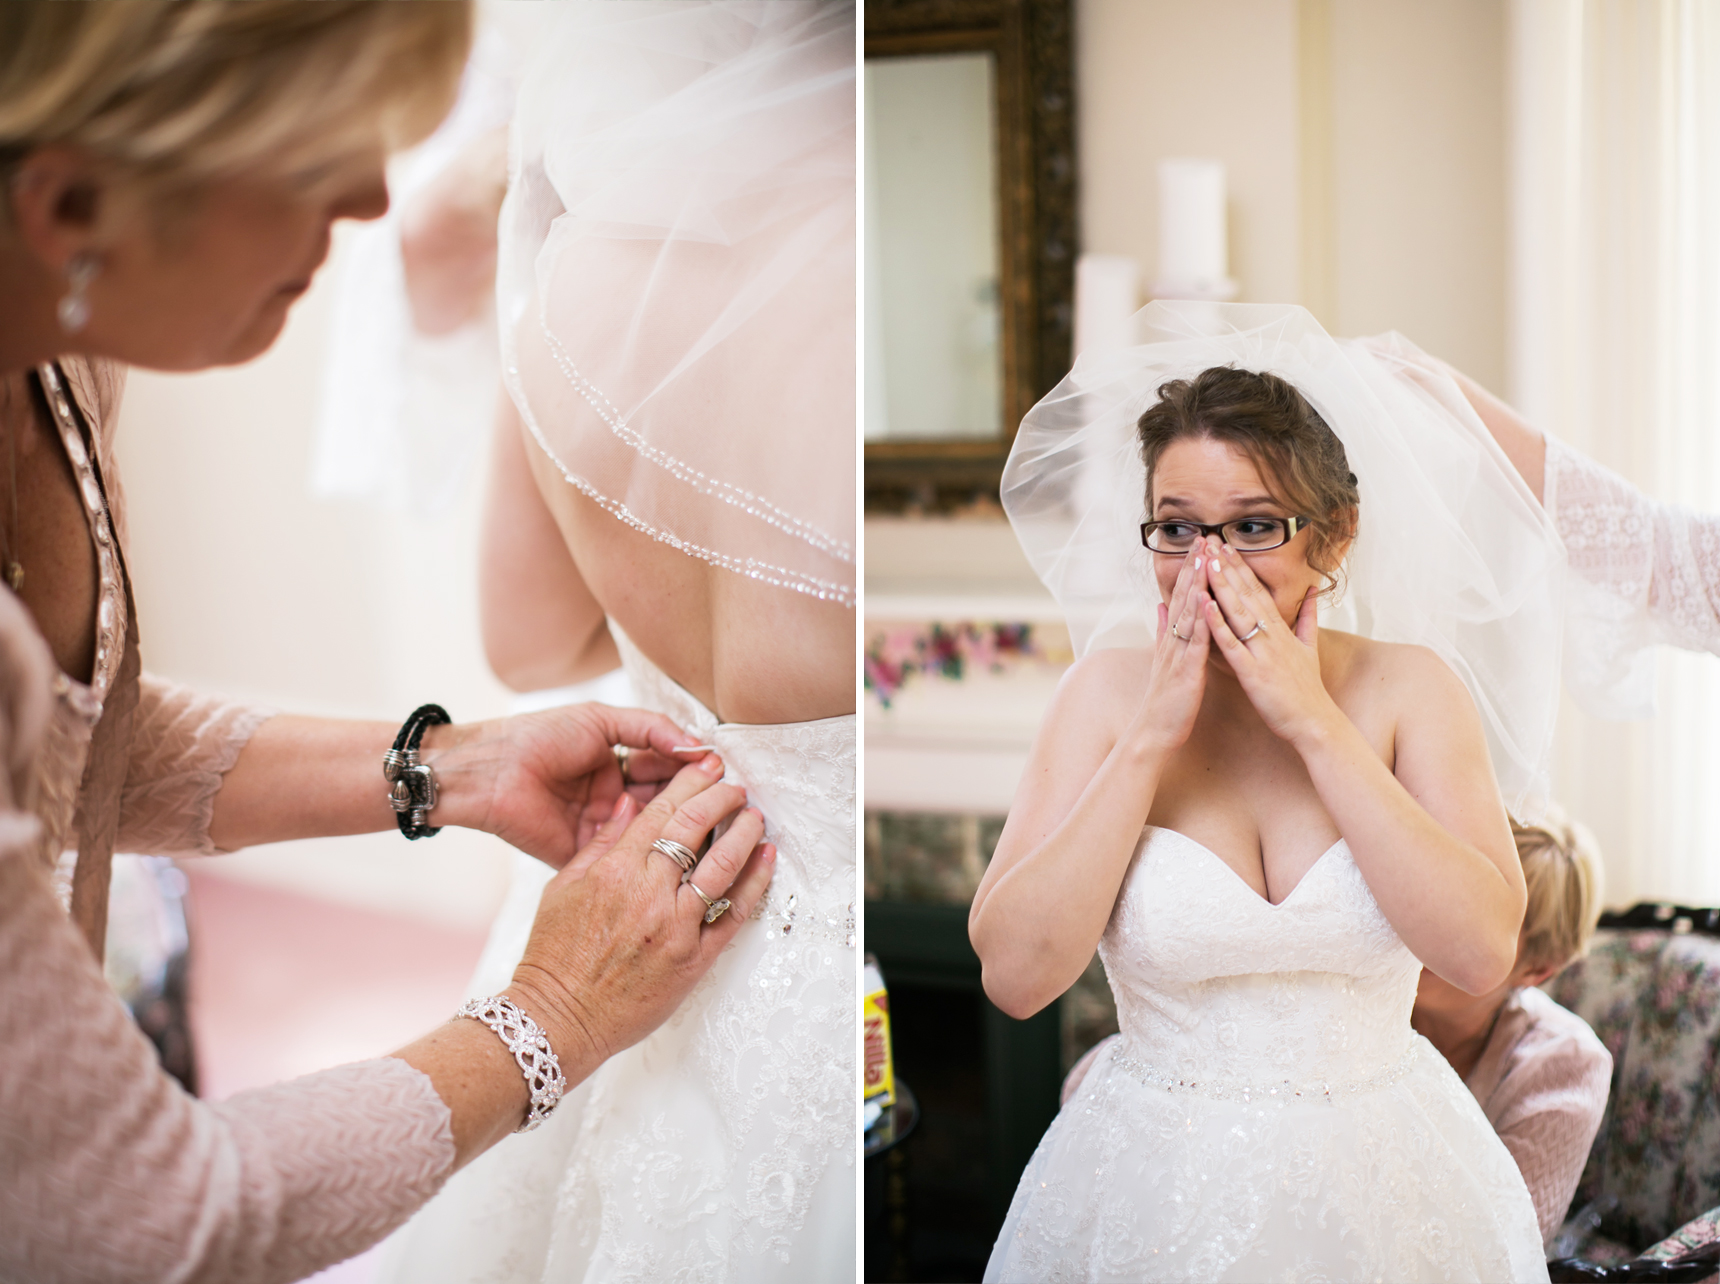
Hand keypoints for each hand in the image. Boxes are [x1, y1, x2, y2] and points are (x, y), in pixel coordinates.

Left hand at [427, 703, 706, 868]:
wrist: (490, 772)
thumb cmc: (536, 738)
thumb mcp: (599, 720)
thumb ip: (650, 728)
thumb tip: (696, 745)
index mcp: (618, 762)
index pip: (668, 767)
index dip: (695, 769)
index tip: (726, 772)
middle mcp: (616, 797)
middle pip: (667, 800)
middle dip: (697, 799)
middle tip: (732, 801)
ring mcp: (605, 828)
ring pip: (654, 830)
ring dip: (682, 828)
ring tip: (716, 824)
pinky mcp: (590, 855)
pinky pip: (628, 855)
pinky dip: (654, 853)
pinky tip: (682, 850)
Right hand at [506, 753, 774, 1073]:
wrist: (560, 1017)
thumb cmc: (555, 953)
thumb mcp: (563, 887)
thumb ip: (602, 842)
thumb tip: (632, 802)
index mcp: (615, 871)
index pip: (663, 811)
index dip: (691, 783)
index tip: (708, 767)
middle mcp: (649, 894)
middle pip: (697, 830)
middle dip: (722, 799)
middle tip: (736, 786)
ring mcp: (676, 927)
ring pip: (723, 867)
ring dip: (745, 834)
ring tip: (756, 816)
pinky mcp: (694, 959)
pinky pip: (733, 914)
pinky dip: (755, 883)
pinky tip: (766, 859)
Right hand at [1127, 546, 1212, 754]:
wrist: (1154, 732)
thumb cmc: (1165, 700)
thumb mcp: (1165, 660)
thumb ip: (1163, 631)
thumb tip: (1161, 605)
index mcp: (1173, 638)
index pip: (1183, 596)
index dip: (1191, 569)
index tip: (1200, 543)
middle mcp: (1173, 640)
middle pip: (1185, 596)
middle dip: (1195, 566)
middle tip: (1204, 536)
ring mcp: (1178, 654)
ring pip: (1189, 613)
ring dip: (1197, 584)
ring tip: (1206, 558)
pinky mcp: (1186, 671)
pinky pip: (1195, 642)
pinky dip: (1201, 620)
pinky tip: (1206, 601)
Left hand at [1200, 538, 1336, 744]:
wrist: (1315, 721)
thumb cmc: (1307, 689)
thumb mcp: (1310, 647)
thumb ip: (1308, 618)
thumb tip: (1312, 590)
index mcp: (1280, 629)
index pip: (1258, 591)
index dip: (1241, 567)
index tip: (1226, 545)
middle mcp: (1271, 635)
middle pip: (1247, 594)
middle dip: (1228, 567)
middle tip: (1211, 541)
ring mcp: (1262, 652)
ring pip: (1239, 613)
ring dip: (1222, 586)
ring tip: (1207, 562)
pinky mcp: (1253, 672)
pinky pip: (1232, 644)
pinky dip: (1218, 624)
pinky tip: (1205, 605)